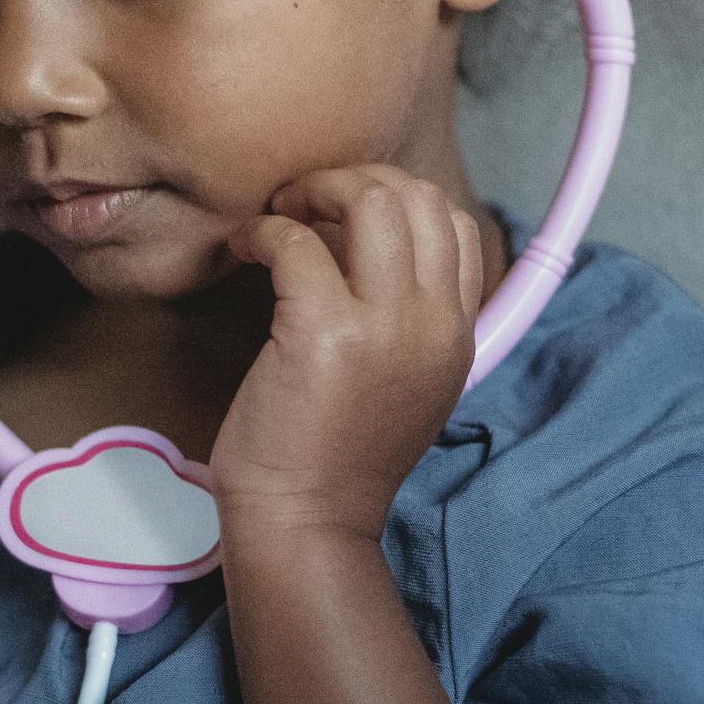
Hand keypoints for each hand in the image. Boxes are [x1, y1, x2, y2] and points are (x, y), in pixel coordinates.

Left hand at [210, 164, 486, 541]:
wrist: (308, 522)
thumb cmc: (338, 456)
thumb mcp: (407, 384)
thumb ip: (408, 318)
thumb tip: (357, 238)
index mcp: (457, 334)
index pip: (456, 223)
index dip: (396, 200)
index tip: (343, 219)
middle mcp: (434, 324)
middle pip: (419, 197)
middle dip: (355, 181)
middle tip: (304, 204)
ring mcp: (385, 327)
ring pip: (373, 202)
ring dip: (316, 191)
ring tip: (281, 215)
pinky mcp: (323, 332)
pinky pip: (297, 241)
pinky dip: (264, 231)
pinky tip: (246, 249)